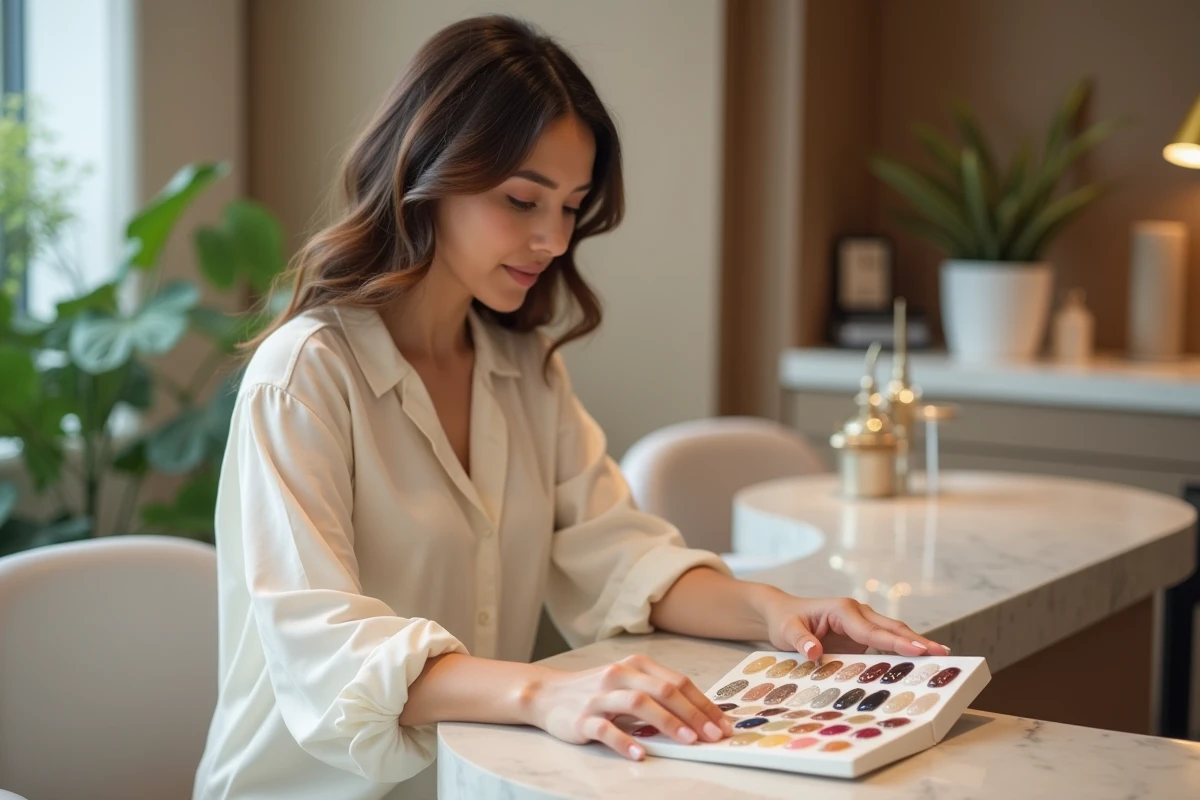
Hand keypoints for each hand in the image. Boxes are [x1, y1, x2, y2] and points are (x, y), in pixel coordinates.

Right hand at [524, 654, 734, 760]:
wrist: (548, 694)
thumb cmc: (595, 691)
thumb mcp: (628, 683)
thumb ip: (657, 693)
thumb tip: (699, 716)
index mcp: (636, 665)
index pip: (677, 682)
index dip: (703, 703)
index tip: (723, 724)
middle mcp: (619, 675)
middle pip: (663, 690)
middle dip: (693, 713)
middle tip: (713, 735)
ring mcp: (600, 696)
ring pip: (638, 704)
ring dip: (667, 722)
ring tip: (688, 741)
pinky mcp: (582, 717)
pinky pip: (606, 728)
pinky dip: (625, 741)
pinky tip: (641, 753)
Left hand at [757, 592, 950, 660]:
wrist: (782, 613)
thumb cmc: (785, 620)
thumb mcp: (786, 631)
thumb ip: (801, 641)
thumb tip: (814, 652)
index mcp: (842, 609)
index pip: (872, 630)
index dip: (895, 642)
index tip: (919, 649)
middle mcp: (857, 613)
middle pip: (891, 628)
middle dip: (917, 641)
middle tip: (943, 653)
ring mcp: (861, 623)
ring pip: (892, 634)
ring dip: (915, 644)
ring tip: (942, 657)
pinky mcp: (861, 634)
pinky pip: (885, 642)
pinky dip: (902, 651)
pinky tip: (918, 663)